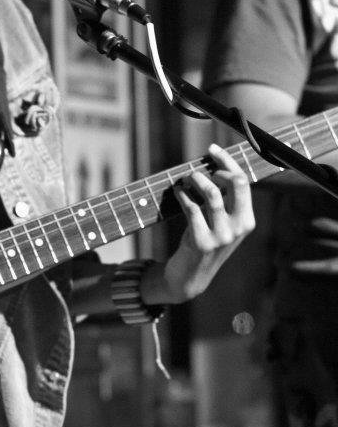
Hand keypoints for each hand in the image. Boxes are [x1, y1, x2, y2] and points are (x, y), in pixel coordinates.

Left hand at [147, 144, 254, 303]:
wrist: (190, 277)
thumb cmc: (204, 243)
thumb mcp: (221, 224)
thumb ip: (224, 201)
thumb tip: (213, 166)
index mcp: (247, 220)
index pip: (243, 181)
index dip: (228, 162)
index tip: (213, 150)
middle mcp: (238, 227)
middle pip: (235, 183)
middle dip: (217, 167)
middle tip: (200, 166)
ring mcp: (222, 236)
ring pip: (213, 194)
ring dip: (197, 180)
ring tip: (187, 178)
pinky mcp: (202, 241)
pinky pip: (192, 208)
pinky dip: (183, 195)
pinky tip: (178, 192)